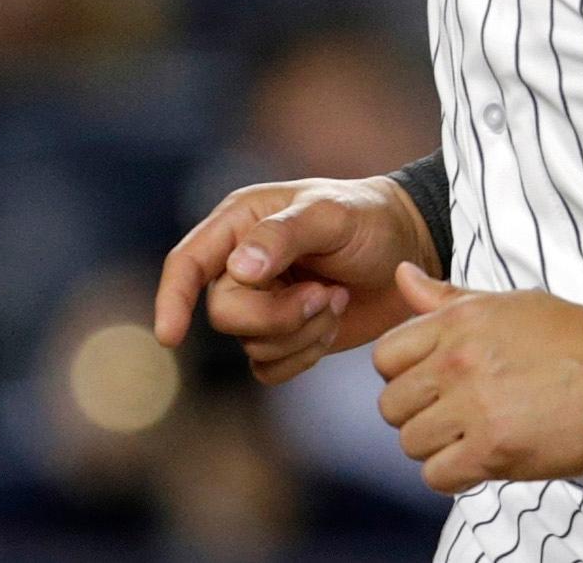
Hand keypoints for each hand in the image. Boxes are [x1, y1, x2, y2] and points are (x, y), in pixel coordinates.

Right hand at [154, 175, 436, 383]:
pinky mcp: (283, 335)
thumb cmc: (370, 218)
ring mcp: (261, 302)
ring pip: (251, 344)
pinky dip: (305, 353)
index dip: (172, 298)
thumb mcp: (332, 214)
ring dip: (300, 332)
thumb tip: (239, 268)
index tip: (171, 336)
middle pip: (224, 313)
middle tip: (325, 294)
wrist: (411, 250)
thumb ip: (284, 234)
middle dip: (276, 315)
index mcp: (240, 223)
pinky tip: (333, 321)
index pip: (187, 262)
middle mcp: (241, 263)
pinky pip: (271, 367)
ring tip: (335, 299)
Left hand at [374, 265, 582, 494]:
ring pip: (411, 443)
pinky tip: (478, 460)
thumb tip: (400, 275)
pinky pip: (438, 475)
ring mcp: (474, 407)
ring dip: (435, 447)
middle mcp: (457, 363)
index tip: (428, 383)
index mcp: (456, 323)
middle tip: (448, 416)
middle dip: (415, 414)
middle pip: (391, 405)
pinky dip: (453, 474)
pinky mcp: (495, 450)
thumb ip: (446, 298)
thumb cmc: (568, 335)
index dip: (400, 374)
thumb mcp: (503, 303)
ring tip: (466, 438)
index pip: (384, 356)